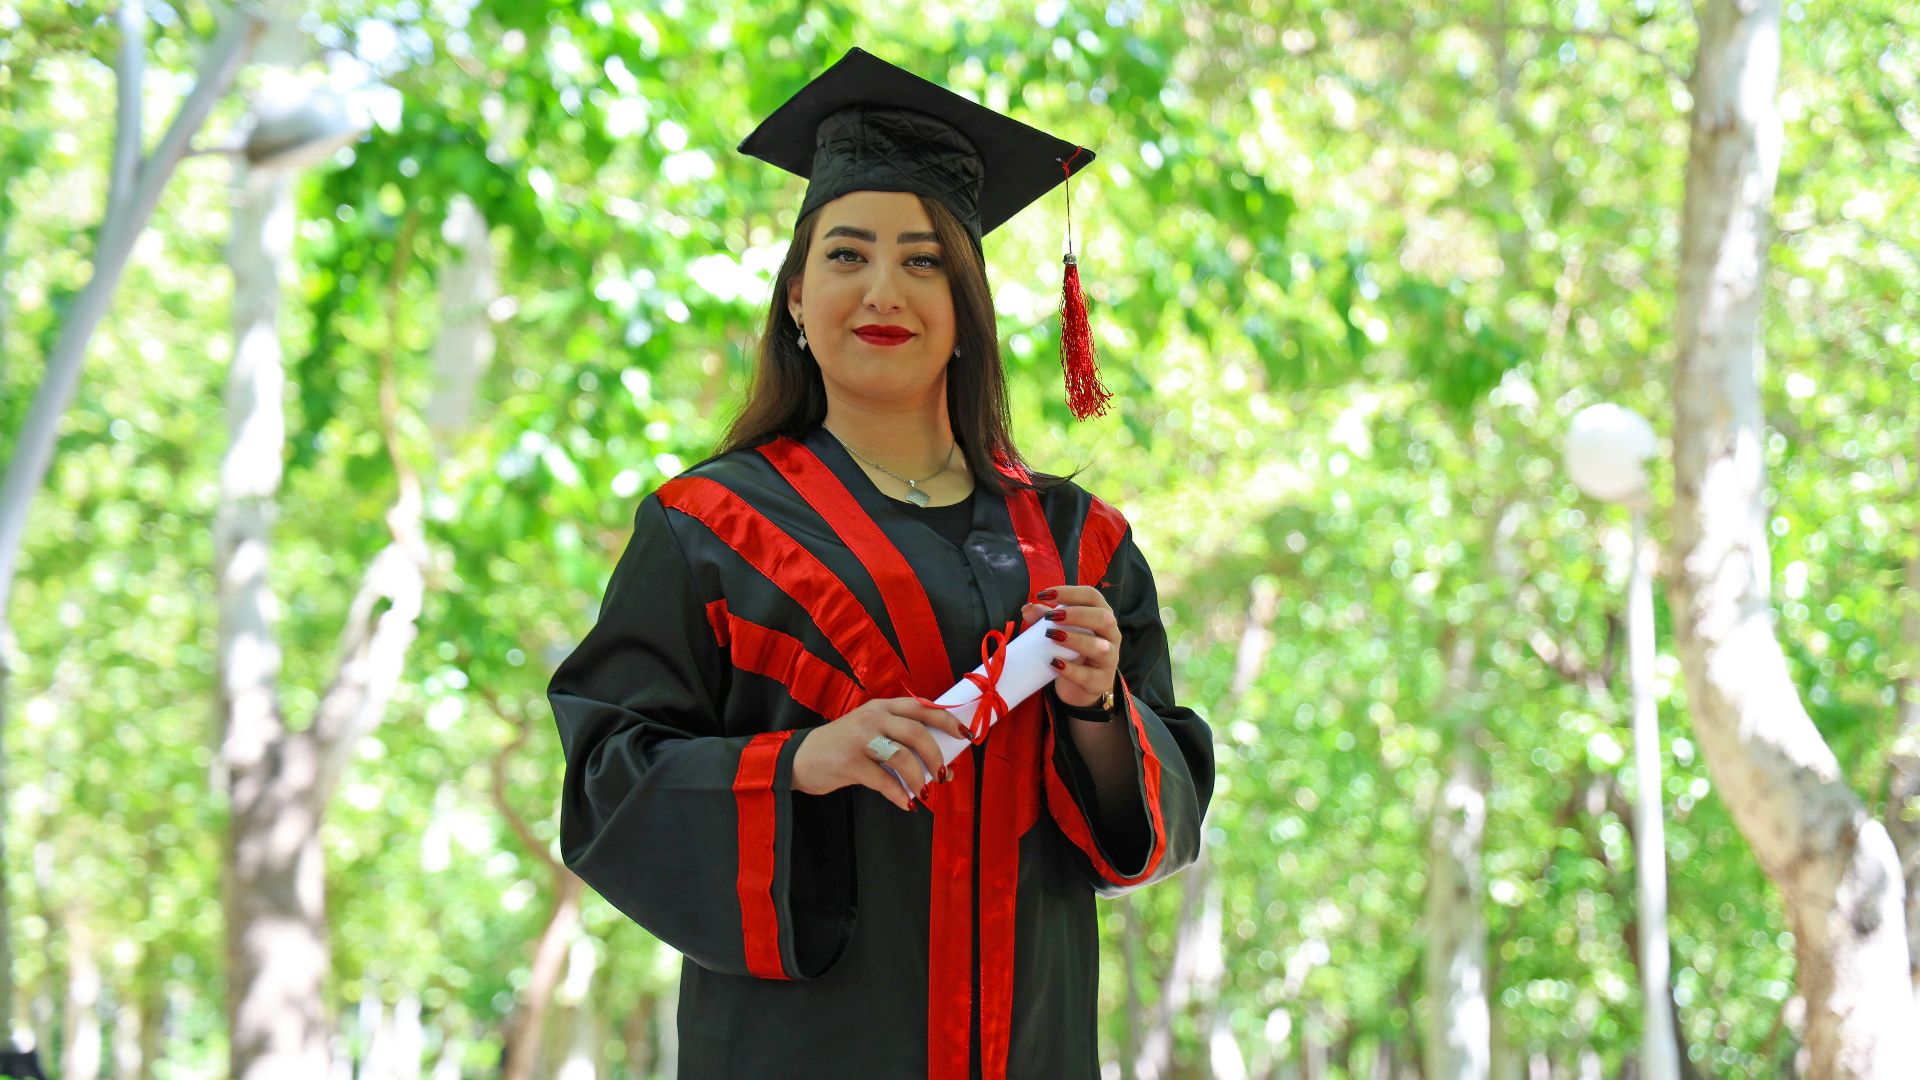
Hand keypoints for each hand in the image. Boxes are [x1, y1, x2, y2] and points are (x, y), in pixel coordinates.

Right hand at [792, 697, 969, 810]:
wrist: (799, 758)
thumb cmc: (842, 747)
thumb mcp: (870, 732)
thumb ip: (900, 742)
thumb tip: (943, 767)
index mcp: (882, 707)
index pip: (922, 707)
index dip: (947, 720)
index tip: (966, 735)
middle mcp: (873, 718)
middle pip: (916, 731)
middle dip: (935, 755)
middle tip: (943, 774)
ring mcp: (860, 739)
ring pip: (902, 756)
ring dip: (919, 778)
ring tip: (923, 792)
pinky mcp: (849, 763)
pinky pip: (883, 781)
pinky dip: (899, 795)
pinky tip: (906, 804)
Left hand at [1021, 586, 1120, 710]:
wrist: (1080, 687)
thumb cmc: (1071, 652)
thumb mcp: (1059, 631)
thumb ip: (1044, 618)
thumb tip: (1027, 608)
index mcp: (1102, 616)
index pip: (1092, 596)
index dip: (1069, 592)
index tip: (1044, 595)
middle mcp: (1111, 635)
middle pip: (1103, 618)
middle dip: (1076, 614)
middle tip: (1051, 616)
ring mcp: (1110, 659)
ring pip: (1101, 647)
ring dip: (1076, 640)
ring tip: (1052, 636)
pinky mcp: (1101, 681)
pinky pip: (1088, 676)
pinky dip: (1071, 670)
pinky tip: (1055, 664)